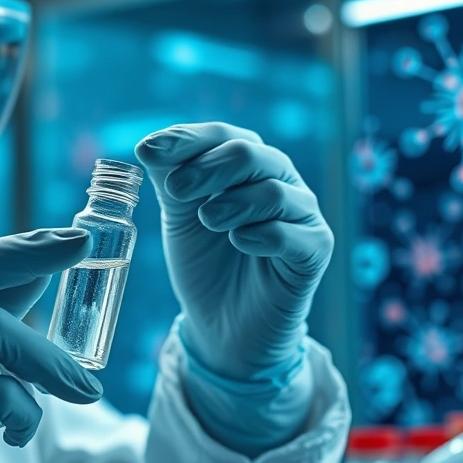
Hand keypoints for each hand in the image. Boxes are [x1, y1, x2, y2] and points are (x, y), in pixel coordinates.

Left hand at [135, 122, 333, 378]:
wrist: (221, 325)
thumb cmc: (204, 261)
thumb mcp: (179, 216)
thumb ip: (168, 177)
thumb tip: (147, 145)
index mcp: (245, 165)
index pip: (220, 136)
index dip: (185, 139)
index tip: (148, 152)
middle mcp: (278, 180)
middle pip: (250, 153)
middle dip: (206, 168)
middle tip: (175, 192)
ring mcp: (301, 214)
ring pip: (274, 191)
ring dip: (233, 203)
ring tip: (208, 221)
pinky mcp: (315, 251)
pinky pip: (295, 234)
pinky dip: (263, 235)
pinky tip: (239, 242)